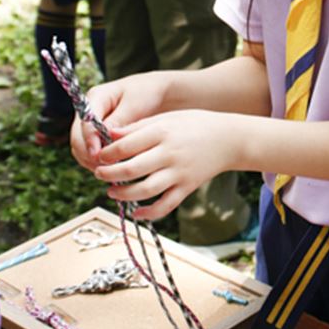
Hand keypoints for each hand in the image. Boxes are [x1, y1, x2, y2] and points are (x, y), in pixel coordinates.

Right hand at [71, 72, 174, 170]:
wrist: (156, 93)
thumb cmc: (148, 93)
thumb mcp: (135, 104)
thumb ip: (119, 120)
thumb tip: (104, 138)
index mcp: (96, 97)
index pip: (85, 122)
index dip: (89, 140)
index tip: (98, 155)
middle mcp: (89, 111)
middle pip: (77, 137)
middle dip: (88, 154)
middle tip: (104, 169)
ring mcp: (90, 124)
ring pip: (81, 148)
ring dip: (91, 161)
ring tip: (109, 172)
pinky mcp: (97, 135)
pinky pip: (90, 152)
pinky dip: (97, 162)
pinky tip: (112, 170)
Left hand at [94, 110, 240, 220]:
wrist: (229, 139)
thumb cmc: (195, 124)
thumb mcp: (167, 117)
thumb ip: (139, 127)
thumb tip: (110, 135)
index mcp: (163, 131)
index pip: (126, 145)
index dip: (107, 153)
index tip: (99, 156)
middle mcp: (170, 153)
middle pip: (132, 169)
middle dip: (110, 174)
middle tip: (99, 174)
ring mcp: (179, 172)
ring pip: (145, 190)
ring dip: (123, 194)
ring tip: (111, 192)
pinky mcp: (188, 187)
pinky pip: (165, 205)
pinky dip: (148, 212)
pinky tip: (136, 211)